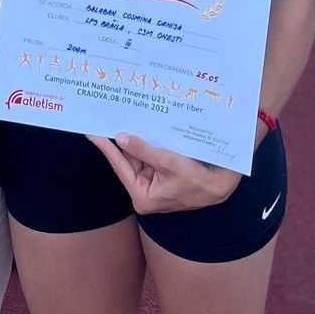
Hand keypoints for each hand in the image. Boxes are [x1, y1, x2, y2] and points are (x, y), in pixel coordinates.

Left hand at [88, 133, 241, 213]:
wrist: (222, 186)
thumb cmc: (199, 180)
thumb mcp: (169, 163)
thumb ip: (144, 150)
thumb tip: (121, 137)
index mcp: (142, 196)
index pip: (119, 166)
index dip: (105, 148)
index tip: (92, 133)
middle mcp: (144, 191)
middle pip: (128, 159)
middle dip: (122, 139)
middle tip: (109, 118)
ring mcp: (153, 183)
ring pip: (139, 155)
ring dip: (137, 138)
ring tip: (124, 117)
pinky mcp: (162, 175)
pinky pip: (150, 155)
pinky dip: (148, 142)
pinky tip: (144, 126)